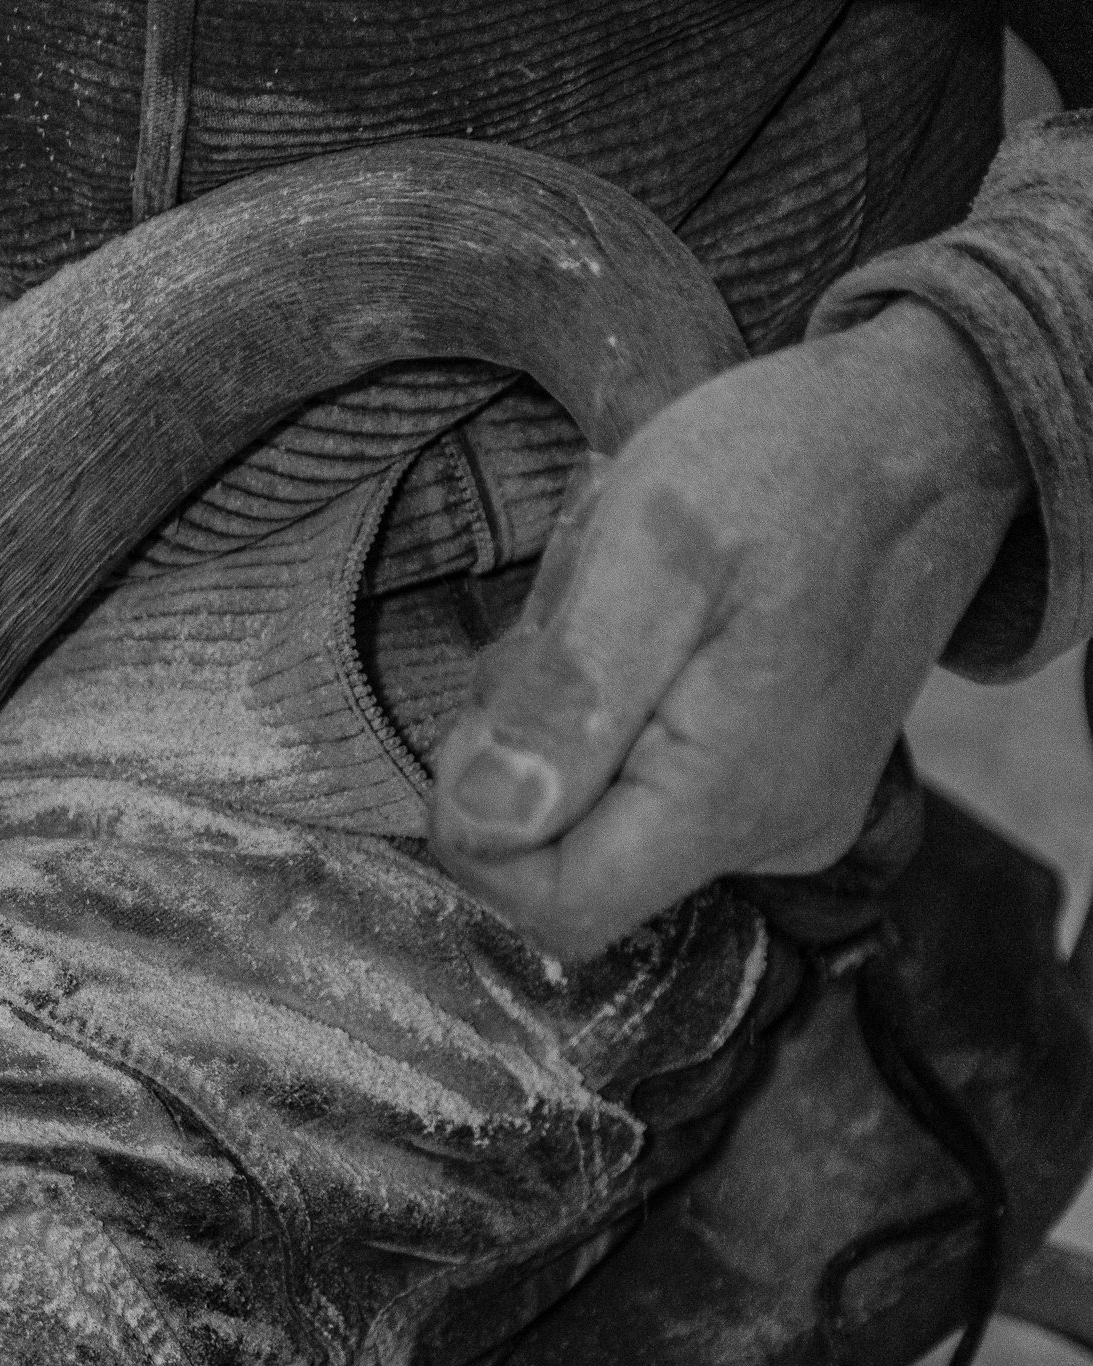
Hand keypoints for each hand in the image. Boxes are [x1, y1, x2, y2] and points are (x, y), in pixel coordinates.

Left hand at [429, 301, 1030, 957]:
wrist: (916, 432)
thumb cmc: (786, 470)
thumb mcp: (649, 552)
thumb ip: (565, 696)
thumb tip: (480, 817)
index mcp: (730, 798)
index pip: (555, 905)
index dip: (478, 831)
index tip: (489, 714)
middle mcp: (765, 835)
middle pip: (562, 859)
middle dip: (523, 747)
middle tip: (564, 629)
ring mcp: (777, 814)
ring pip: (591, 812)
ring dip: (562, 715)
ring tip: (614, 608)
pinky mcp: (772, 783)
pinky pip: (642, 780)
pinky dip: (609, 709)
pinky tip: (646, 629)